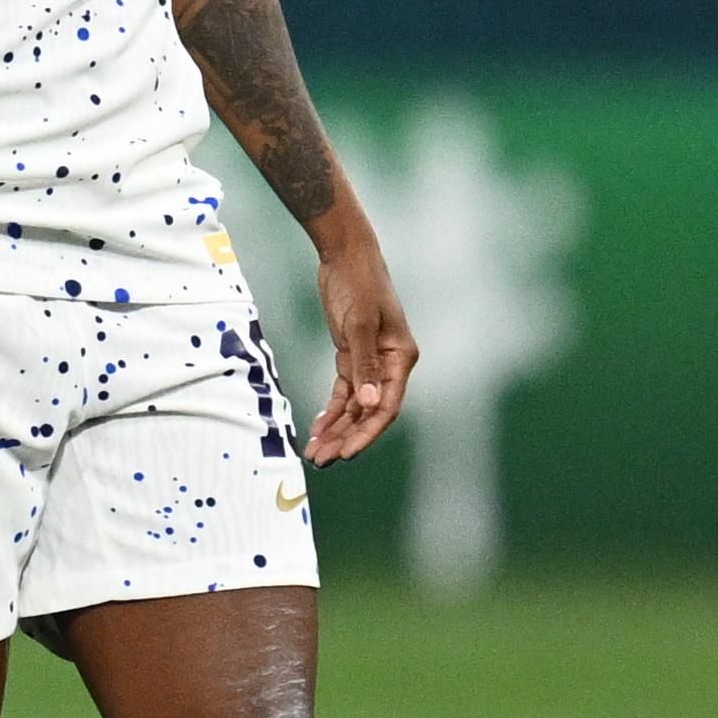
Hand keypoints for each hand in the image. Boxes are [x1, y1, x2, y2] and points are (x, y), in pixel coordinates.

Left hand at [303, 230, 417, 462]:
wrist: (346, 257)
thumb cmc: (358, 285)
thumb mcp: (359, 325)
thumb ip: (363, 364)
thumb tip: (370, 404)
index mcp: (401, 359)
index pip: (387, 406)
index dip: (367, 432)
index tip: (346, 453)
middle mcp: (390, 365)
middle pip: (369, 411)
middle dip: (347, 437)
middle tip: (322, 460)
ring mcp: (370, 362)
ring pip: (355, 405)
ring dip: (337, 428)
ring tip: (316, 452)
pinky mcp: (351, 356)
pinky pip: (343, 391)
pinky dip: (331, 409)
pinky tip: (318, 428)